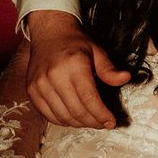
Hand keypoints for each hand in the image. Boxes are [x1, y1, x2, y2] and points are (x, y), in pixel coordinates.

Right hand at [26, 11, 130, 128]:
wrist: (49, 33)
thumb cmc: (76, 43)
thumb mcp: (97, 51)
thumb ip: (109, 69)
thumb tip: (125, 78)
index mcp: (73, 65)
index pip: (89, 99)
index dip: (101, 115)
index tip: (111, 123)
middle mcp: (54, 76)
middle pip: (76, 111)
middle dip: (93, 122)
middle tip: (103, 124)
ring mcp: (40, 85)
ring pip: (62, 116)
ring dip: (79, 124)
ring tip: (91, 121)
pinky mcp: (32, 91)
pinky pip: (48, 114)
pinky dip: (63, 121)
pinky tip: (75, 118)